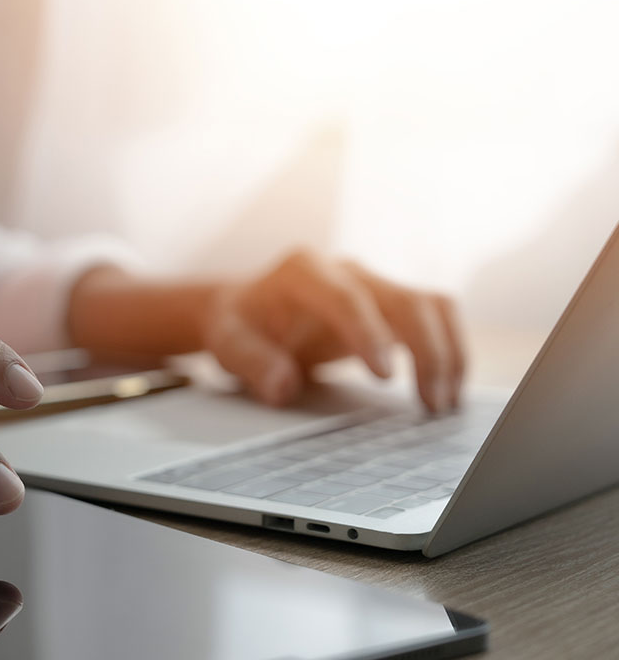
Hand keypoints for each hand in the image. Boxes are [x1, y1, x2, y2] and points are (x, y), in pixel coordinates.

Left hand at [202, 251, 464, 410]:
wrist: (247, 310)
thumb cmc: (240, 325)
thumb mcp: (227, 342)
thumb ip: (251, 361)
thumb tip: (283, 386)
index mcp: (302, 271)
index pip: (346, 298)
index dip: (370, 335)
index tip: (386, 378)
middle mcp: (347, 271)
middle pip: (404, 300)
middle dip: (426, 351)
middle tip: (431, 405)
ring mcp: (375, 285)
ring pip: (433, 307)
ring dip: (448, 354)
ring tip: (445, 405)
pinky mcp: (392, 306)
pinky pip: (436, 320)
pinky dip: (449, 353)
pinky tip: (448, 392)